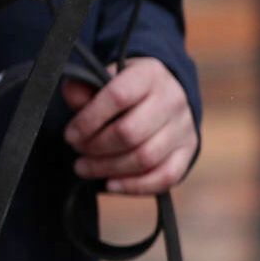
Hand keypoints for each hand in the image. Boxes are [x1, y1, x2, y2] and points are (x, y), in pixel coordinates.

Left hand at [62, 57, 195, 195]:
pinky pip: (165, 177)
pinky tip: (111, 184)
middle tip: (79, 150)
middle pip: (130, 133)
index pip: (118, 97)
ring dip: (108, 168)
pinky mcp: (188, 151)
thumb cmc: (128, 90)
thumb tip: (72, 94)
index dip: (89, 120)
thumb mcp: (107, 79)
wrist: (166, 94)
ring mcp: (183, 127)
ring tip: (85, 167)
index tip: (71, 134)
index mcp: (149, 74)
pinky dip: (135, 186)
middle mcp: (173, 99)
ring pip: (145, 158)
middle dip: (96, 147)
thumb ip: (85, 88)